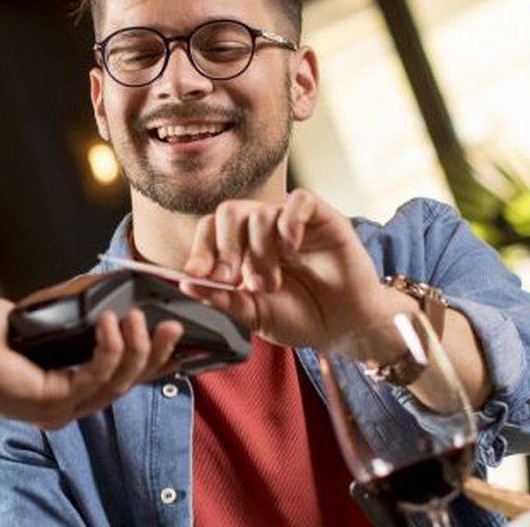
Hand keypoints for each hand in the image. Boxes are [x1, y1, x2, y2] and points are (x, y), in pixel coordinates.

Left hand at [0, 297, 182, 429]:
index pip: (122, 380)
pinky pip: (95, 376)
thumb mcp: (42, 316)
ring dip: (136, 349)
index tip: (179, 336)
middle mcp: (67, 406)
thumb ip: (74, 310)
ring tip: (138, 318)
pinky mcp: (52, 402)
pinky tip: (110, 323)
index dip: (155, 362)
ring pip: (118, 383)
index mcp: (67, 390)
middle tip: (172, 323)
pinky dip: (109, 349)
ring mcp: (61, 408)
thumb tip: (106, 287)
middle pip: (129, 384)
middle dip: (156, 354)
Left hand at [180, 191, 407, 350]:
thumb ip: (222, 299)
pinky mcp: (323, 218)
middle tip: (236, 280)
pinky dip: (289, 223)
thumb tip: (185, 282)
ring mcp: (292, 222)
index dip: (201, 248)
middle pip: (230, 211)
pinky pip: (300, 200)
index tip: (201, 275)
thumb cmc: (301, 318)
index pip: (211, 229)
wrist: (344, 329)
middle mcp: (264, 230)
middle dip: (226, 247)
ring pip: (261, 212)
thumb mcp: (254, 315)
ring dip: (260, 252)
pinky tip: (291, 250)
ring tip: (271, 284)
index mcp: (243, 249)